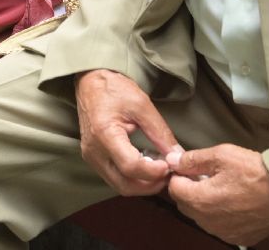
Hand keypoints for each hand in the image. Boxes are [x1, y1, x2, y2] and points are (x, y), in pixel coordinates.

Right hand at [75, 68, 180, 196]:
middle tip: (168, 174)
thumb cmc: (113, 89)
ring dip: (142, 185)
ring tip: (159, 171)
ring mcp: (91, 157)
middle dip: (150, 185)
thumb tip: (178, 156)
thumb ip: (160, 133)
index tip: (169, 165)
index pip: (131, 167)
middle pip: (124, 185)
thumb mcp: (142, 105)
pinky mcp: (93, 158)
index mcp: (104, 133)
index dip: (154, 172)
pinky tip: (145, 167)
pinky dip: (133, 179)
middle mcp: (94, 151)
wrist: (90, 82)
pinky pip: (114, 178)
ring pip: (119, 186)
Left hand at [166, 144, 268, 245]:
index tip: (190, 168)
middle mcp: (209, 221)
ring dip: (203, 203)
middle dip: (189, 189)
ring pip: (200, 217)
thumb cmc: (258, 173)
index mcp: (201, 200)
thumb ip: (193, 159)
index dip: (179, 175)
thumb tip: (173, 160)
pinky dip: (219, 215)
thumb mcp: (223, 155)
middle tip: (206, 176)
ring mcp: (224, 232)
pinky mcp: (238, 238)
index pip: (173, 188)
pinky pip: (218, 227)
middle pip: (185, 204)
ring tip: (222, 188)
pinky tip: (233, 202)